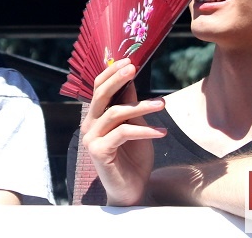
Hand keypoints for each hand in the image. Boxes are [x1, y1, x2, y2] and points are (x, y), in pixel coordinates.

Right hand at [80, 58, 166, 205]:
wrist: (132, 190)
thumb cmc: (134, 159)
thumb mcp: (137, 127)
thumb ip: (131, 106)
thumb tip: (131, 80)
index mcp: (96, 117)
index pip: (98, 88)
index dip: (111, 73)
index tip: (129, 61)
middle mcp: (89, 125)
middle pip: (101, 95)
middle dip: (117, 78)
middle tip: (133, 67)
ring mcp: (91, 139)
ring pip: (115, 113)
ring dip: (141, 106)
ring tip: (162, 104)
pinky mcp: (98, 151)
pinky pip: (123, 133)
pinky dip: (144, 130)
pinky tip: (161, 132)